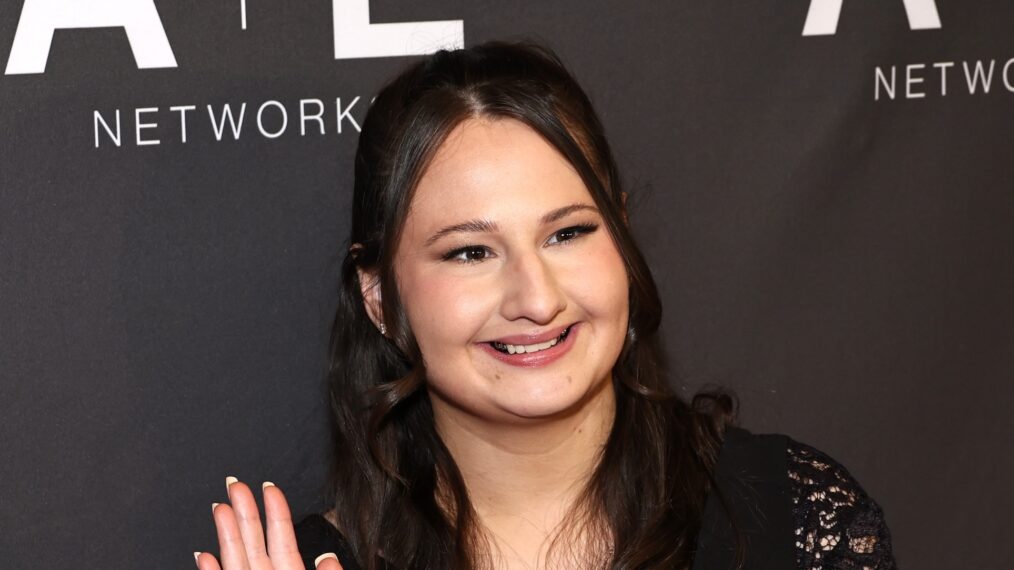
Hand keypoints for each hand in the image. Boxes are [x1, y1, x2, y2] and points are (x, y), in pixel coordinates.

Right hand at [194, 477, 342, 569]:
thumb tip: (327, 556)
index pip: (283, 537)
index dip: (276, 511)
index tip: (269, 487)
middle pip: (254, 540)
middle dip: (244, 511)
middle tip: (235, 483)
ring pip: (236, 558)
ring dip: (226, 533)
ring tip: (219, 507)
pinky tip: (204, 554)